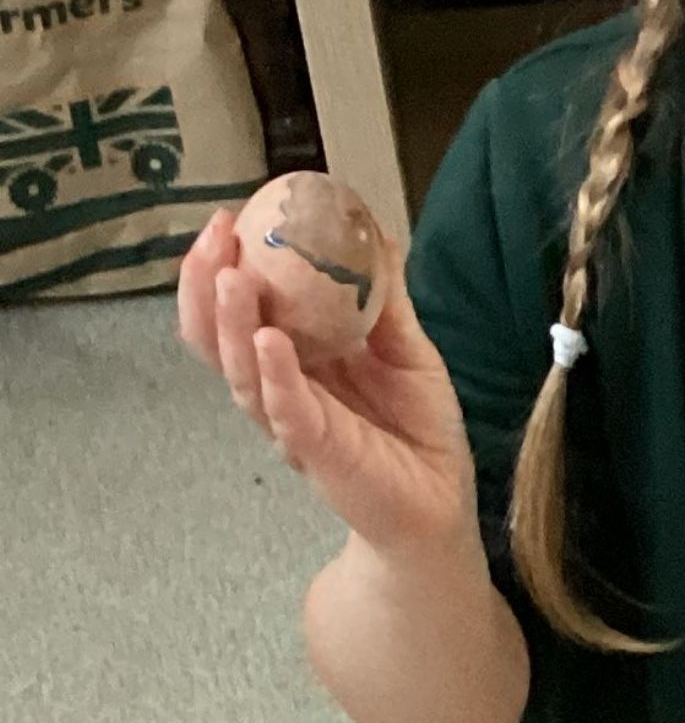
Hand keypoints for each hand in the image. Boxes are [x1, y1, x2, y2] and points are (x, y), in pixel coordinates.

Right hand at [177, 204, 478, 562]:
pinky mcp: (315, 451)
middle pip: (218, 337)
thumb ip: (386, 300)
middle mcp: (278, 388)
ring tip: (231, 278)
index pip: (238, 309)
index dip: (221, 267)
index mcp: (293, 359)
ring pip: (241, 371)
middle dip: (206, 286)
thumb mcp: (407, 349)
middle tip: (214, 238)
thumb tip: (375, 233)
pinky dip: (274, 375)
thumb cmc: (418, 426)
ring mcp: (290, 420)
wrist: (441, 502)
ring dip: (231, 322)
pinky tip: (268, 341)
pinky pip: (285, 410)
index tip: (225, 220)